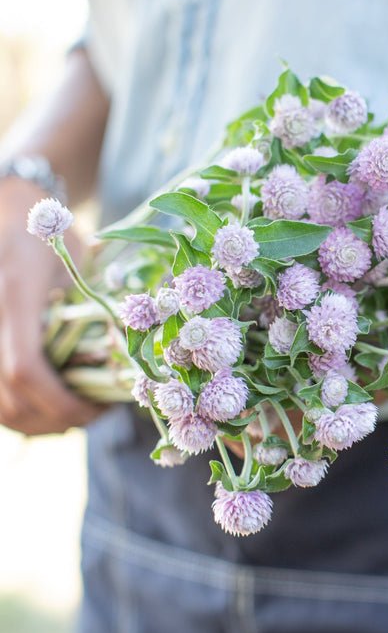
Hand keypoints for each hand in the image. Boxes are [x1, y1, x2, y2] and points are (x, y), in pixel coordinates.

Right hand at [0, 179, 100, 434]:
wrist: (6, 210)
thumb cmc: (47, 230)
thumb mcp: (76, 259)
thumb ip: (94, 306)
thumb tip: (129, 360)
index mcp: (14, 295)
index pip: (27, 369)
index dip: (61, 401)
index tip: (95, 409)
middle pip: (11, 399)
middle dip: (55, 418)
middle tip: (92, 414)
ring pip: (0, 407)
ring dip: (37, 421)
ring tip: (73, 414)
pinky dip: (20, 411)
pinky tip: (46, 407)